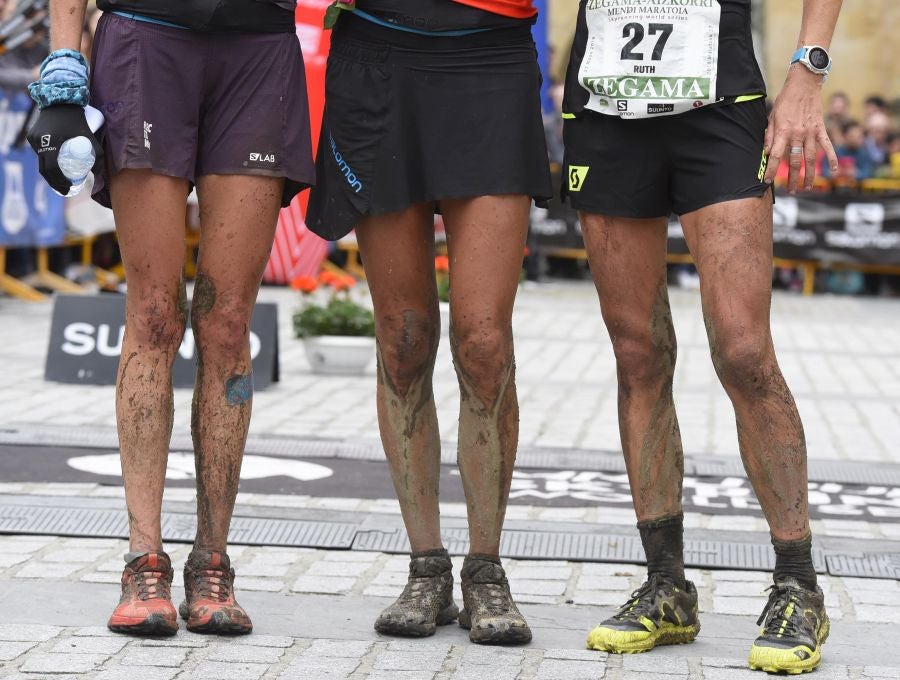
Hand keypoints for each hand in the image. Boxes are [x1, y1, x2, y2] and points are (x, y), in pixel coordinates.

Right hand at [27, 104, 101, 195]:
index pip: (53, 170)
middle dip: (54, 182)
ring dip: (50, 171)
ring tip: (62, 178)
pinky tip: (55, 163)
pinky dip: (47, 159)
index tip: (68, 188)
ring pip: (41, 160)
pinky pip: (40, 151)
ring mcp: (34, 139)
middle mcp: (39, 142)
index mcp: (52, 143)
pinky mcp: (31, 135)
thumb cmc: (78, 119)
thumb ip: (98, 154)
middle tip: (65, 188)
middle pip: (44, 169)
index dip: (59, 182)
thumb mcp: (90, 136)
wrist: (61, 100)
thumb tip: (98, 173)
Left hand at [763, 66, 837, 193]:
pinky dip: (831, 158)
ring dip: (809, 174)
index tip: (767, 181)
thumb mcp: (771, 117)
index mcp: (783, 132)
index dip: (770, 170)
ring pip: (810, 158)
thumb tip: (765, 153)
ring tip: (807, 187)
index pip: (774, 156)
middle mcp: (797, 134)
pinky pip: (827, 146)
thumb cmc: (785, 101)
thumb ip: (769, 136)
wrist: (804, 85)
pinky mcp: (821, 129)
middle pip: (794, 161)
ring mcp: (811, 132)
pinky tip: (833, 170)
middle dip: (791, 178)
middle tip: (790, 190)